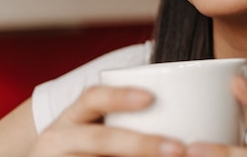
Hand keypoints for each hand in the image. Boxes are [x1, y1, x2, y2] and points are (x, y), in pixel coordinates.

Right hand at [29, 85, 185, 156]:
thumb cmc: (88, 147)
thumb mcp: (97, 128)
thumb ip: (131, 120)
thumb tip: (187, 120)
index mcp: (73, 117)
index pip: (93, 98)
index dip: (120, 96)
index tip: (151, 97)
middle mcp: (59, 140)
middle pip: (100, 139)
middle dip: (142, 145)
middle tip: (178, 149)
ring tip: (174, 156)